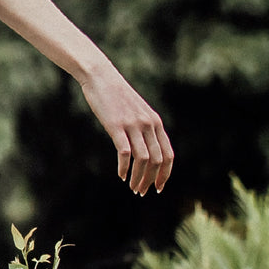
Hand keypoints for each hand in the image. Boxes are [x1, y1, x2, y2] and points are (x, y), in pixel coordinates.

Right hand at [80, 60, 173, 194]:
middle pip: (157, 161)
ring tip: (132, 188)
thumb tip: (146, 149)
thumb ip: (144, 128)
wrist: (100, 77)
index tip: (158, 188)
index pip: (168, 155)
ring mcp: (133, 125)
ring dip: (138, 178)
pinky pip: (125, 152)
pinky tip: (120, 175)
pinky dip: (124, 168)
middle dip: (151, 180)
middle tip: (141, 192)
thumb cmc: (117, 96)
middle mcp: (148, 124)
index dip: (165, 175)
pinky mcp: (116, 125)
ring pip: (143, 160)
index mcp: (156, 123)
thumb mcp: (137, 111)